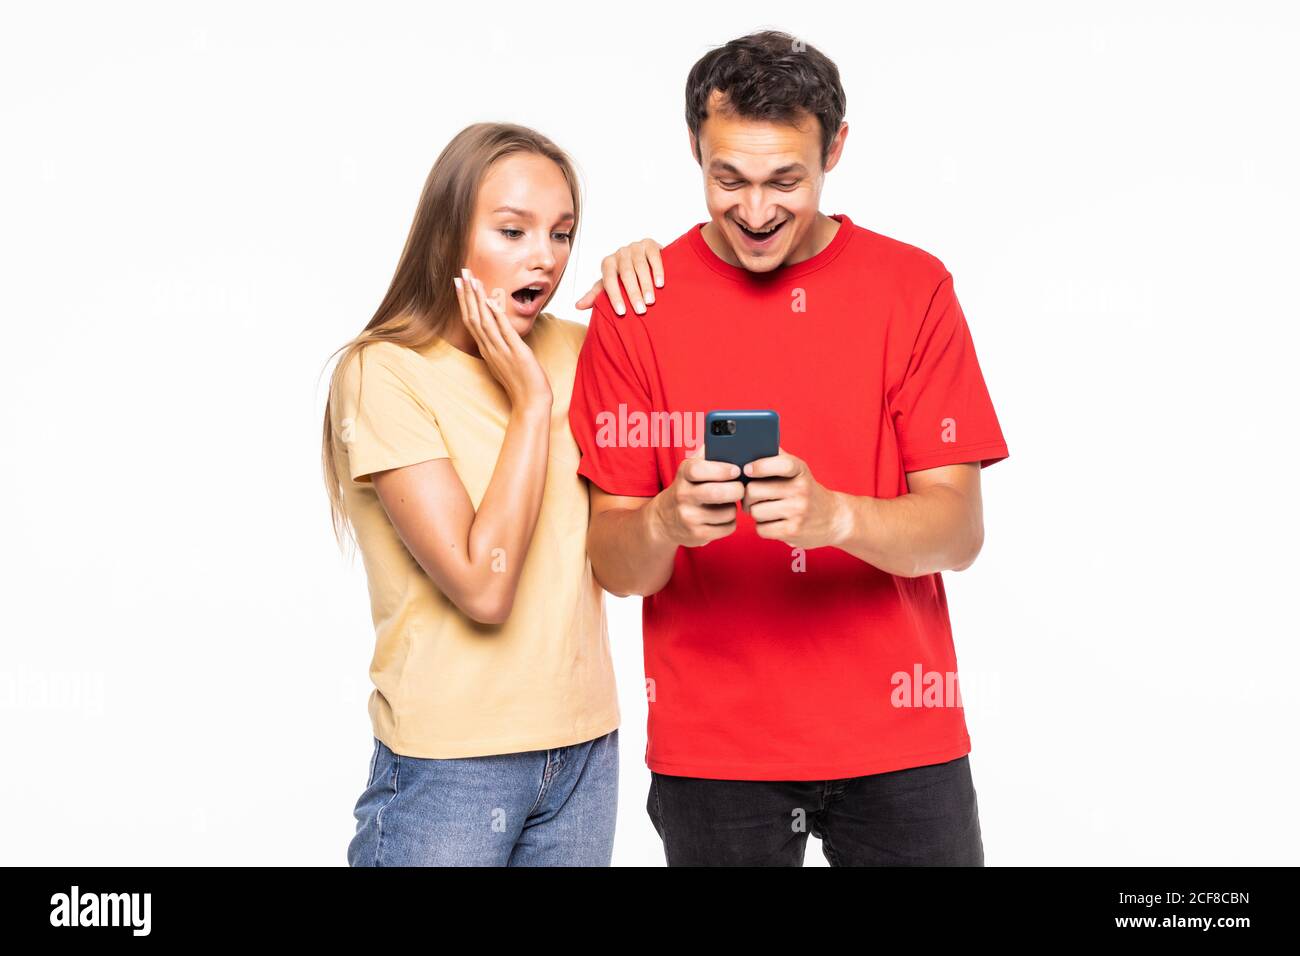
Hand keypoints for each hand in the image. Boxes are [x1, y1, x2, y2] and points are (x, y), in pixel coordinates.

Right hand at [453, 268, 551, 411]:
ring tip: (473, 280)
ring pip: (484, 321)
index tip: (459, 284)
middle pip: (473, 317)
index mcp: (487, 349)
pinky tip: (491, 301)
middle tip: (461, 273)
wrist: (530, 402)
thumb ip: (500, 343)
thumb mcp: (507, 360)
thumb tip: (498, 327)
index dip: (465, 301)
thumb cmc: (521, 382)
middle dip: (467, 294)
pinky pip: (504, 332)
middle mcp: (490, 349)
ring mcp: (501, 351)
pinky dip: (496, 316)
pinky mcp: (516, 353)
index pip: (471, 321)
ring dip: (477, 299)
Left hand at [574, 237, 663, 315]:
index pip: (608, 281)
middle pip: (626, 274)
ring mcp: (635, 247)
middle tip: (640, 310)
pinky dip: (657, 270)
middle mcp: (620, 253)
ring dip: (646, 285)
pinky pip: (654, 256)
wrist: (643, 259)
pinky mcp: (650, 244)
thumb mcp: (609, 285)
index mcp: (608, 263)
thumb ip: (595, 295)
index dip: (614, 297)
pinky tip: (660, 284)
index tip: (622, 312)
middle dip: (633, 293)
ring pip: (640, 266)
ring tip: (650, 301)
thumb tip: (577, 306)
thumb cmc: (624, 277)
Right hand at [649, 443, 743, 546]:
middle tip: (740, 487)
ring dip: (733, 507)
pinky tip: (723, 517)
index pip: (698, 469)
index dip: (720, 469)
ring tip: (728, 502)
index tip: (736, 470)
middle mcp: (682, 496)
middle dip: (735, 489)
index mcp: (683, 474)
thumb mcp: (691, 468)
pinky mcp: (697, 535)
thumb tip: (733, 437)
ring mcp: (688, 517)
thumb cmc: (688, 487)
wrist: (664, 520)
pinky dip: (730, 522)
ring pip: (727, 512)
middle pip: (716, 493)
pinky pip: (727, 528)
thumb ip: (708, 452)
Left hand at [741, 446, 850, 548]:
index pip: (781, 464)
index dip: (760, 466)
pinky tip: (774, 523)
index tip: (747, 470)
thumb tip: (749, 447)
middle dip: (747, 496)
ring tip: (767, 510)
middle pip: (754, 491)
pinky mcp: (793, 531)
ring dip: (756, 513)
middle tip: (752, 498)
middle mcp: (801, 489)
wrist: (834, 518)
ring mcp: (798, 511)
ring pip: (755, 512)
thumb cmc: (806, 491)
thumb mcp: (797, 471)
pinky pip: (761, 529)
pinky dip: (762, 528)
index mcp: (800, 470)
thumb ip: (776, 457)